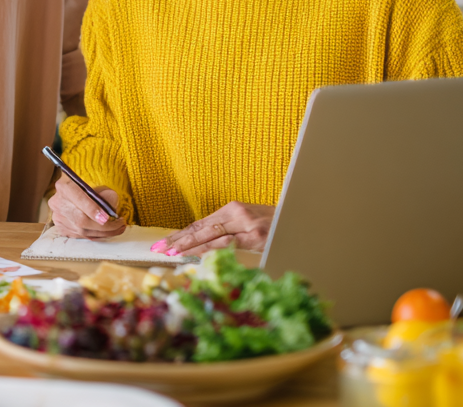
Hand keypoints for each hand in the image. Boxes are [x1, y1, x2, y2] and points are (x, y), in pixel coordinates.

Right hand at [48, 175, 126, 238]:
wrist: (71, 193)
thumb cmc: (86, 187)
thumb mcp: (96, 185)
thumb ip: (105, 195)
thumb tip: (112, 211)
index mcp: (65, 186)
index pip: (78, 198)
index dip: (92, 209)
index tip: (107, 217)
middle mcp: (58, 202)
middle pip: (80, 220)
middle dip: (104, 226)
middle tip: (120, 224)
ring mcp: (58, 217)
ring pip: (81, 231)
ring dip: (103, 233)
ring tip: (118, 229)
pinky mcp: (61, 228)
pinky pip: (81, 236)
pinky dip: (96, 235)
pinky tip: (107, 232)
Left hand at [154, 202, 274, 255]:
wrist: (303, 218)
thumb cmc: (277, 225)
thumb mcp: (250, 223)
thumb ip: (231, 231)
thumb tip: (206, 245)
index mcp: (232, 209)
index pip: (200, 224)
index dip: (180, 234)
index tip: (163, 242)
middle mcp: (236, 213)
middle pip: (200, 228)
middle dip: (178, 239)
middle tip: (159, 248)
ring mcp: (246, 224)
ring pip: (211, 235)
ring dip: (189, 245)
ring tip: (172, 252)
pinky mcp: (257, 235)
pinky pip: (229, 243)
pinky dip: (211, 248)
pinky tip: (197, 253)